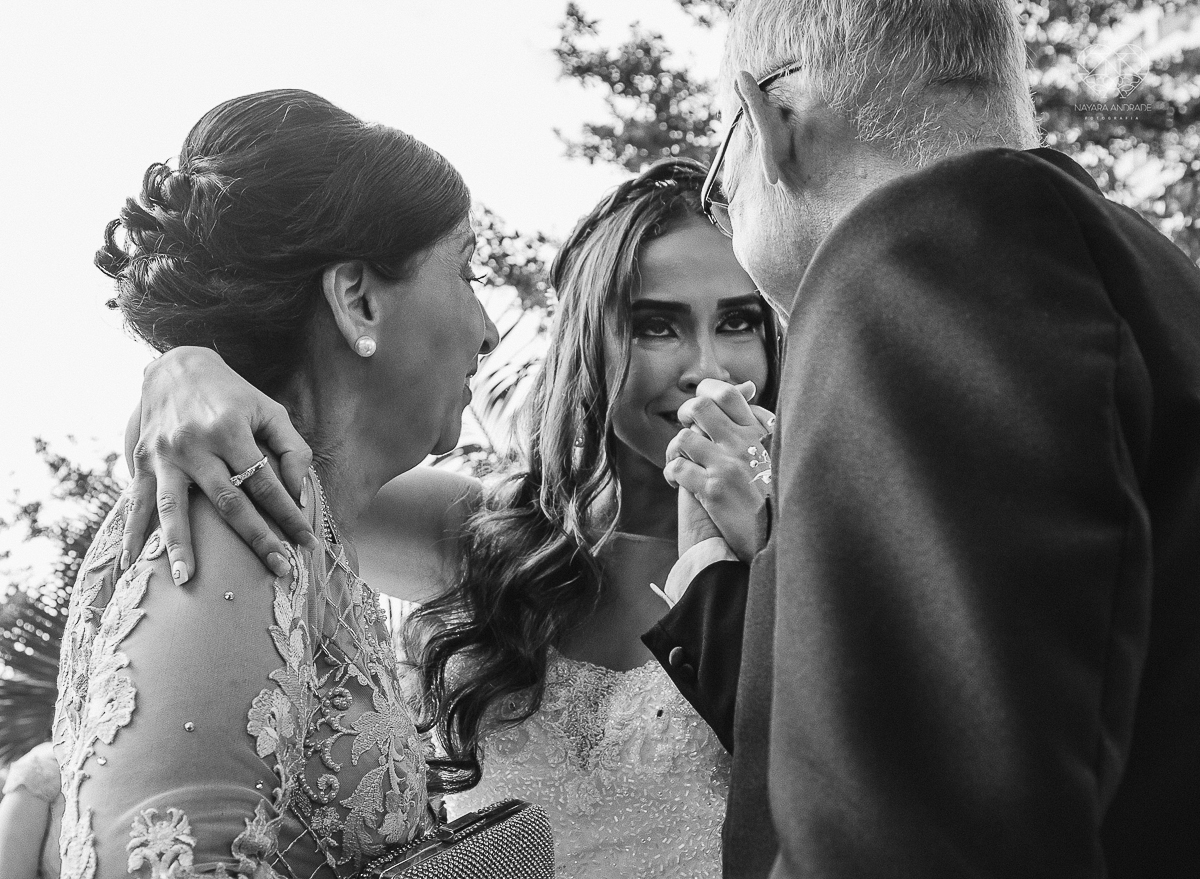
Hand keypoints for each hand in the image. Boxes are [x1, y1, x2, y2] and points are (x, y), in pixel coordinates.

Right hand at [122, 346, 317, 583]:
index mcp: (231, 430)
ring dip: (181, 546)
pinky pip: (138, 502)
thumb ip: (292, 449)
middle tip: (278, 569)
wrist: (177, 367)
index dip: (288, 514)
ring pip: (174, 507)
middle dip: (255, 538)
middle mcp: (196, 444)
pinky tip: (133, 563)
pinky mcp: (143, 460)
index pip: (266, 483)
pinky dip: (133, 534)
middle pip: (228, 502)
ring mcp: (165, 454)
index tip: (307, 542)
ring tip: (187, 580)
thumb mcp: (270, 411)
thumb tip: (299, 494)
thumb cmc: (233, 395)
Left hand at [663, 378, 774, 561]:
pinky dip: (671, 474)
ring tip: (680, 461)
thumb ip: (759, 423)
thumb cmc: (776, 494)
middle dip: (684, 415)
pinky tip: (678, 483)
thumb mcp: (776, 451)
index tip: (700, 408)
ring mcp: (727, 466)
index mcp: (758, 433)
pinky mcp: (713, 491)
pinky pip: (677, 468)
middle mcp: (742, 444)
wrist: (785, 535)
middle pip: (699, 407)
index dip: (706, 392)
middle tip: (686, 430)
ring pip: (683, 438)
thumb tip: (747, 389)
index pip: (727, 394)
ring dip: (674, 450)